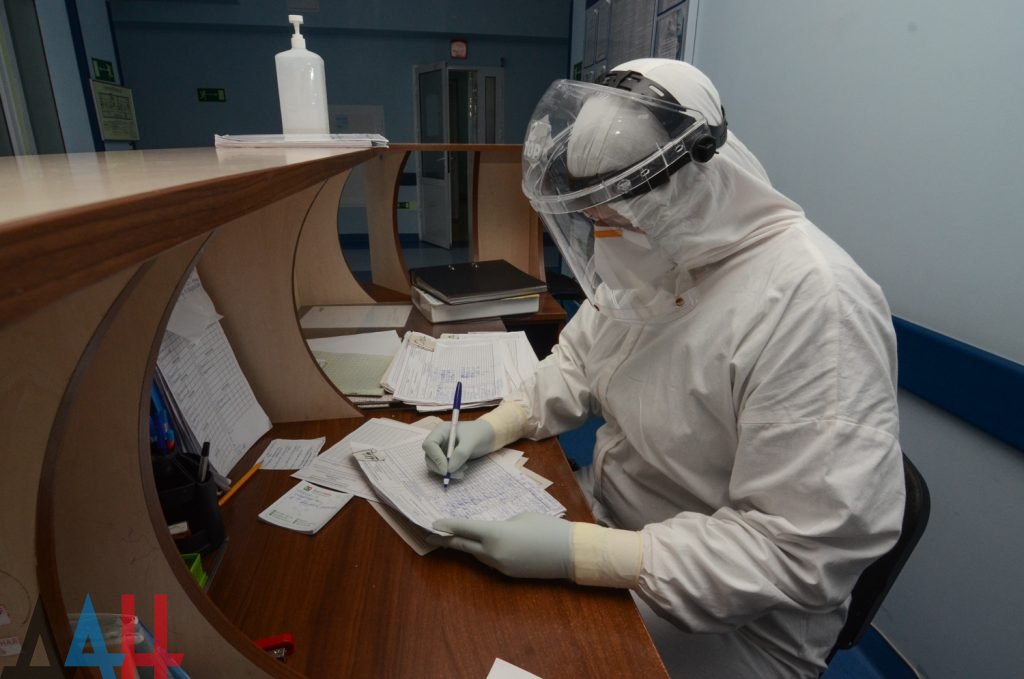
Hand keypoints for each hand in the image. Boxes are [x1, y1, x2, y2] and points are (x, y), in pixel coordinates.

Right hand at [422, 420, 496, 478]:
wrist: (489, 436)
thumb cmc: (480, 433)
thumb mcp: (471, 442)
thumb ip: (460, 454)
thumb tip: (449, 469)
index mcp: (441, 431)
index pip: (429, 445)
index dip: (435, 458)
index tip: (446, 469)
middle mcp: (439, 440)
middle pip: (429, 457)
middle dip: (440, 468)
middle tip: (454, 475)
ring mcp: (442, 450)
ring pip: (435, 465)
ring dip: (447, 472)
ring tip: (463, 471)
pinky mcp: (447, 458)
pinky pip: (443, 468)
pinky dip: (452, 472)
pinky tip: (464, 469)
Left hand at [430, 513, 571, 578]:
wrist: (571, 554)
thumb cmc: (549, 528)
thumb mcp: (522, 517)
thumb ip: (503, 524)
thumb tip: (494, 532)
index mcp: (496, 534)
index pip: (465, 529)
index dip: (448, 526)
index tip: (433, 524)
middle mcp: (493, 553)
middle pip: (465, 546)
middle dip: (448, 540)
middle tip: (433, 536)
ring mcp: (501, 566)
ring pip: (477, 555)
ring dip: (467, 546)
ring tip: (454, 539)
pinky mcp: (510, 575)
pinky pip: (491, 562)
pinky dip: (483, 553)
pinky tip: (481, 548)